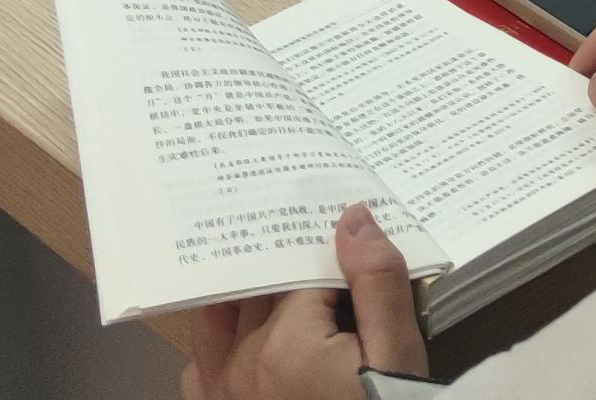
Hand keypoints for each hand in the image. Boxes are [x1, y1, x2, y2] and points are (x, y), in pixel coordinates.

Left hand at [184, 201, 427, 399]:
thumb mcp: (398, 352)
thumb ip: (377, 281)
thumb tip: (351, 214)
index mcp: (287, 342)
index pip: (300, 267)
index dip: (322, 244)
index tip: (337, 225)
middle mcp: (244, 364)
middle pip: (258, 290)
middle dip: (283, 266)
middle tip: (301, 239)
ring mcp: (227, 395)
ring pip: (218, 321)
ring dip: (240, 296)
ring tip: (265, 276)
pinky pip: (198, 374)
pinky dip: (213, 347)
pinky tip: (236, 335)